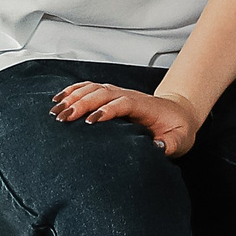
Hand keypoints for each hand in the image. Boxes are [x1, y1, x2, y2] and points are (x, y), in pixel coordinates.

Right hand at [49, 81, 205, 157]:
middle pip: (101, 93)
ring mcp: (118, 93)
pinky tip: (59, 98)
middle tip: (63, 118)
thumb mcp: (180, 140)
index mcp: (142, 106)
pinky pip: (90, 88)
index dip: (106, 110)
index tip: (90, 121)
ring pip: (93, 89)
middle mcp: (127, 96)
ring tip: (55, 110)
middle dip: (81, 104)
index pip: (121, 103)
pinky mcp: (112, 96)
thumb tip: (155, 147)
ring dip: (73, 97)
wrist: (178, 112)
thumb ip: (169, 144)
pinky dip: (73, 90)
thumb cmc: (177, 128)